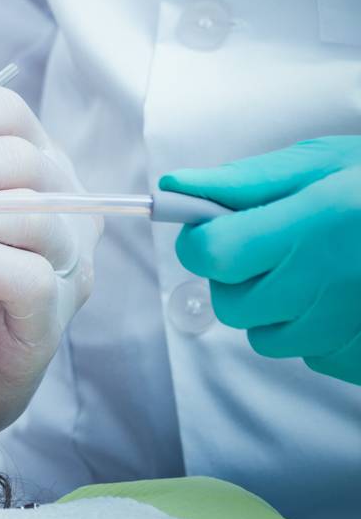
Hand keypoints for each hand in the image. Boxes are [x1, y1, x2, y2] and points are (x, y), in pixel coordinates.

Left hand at [163, 136, 360, 385]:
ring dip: (276, 309)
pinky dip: (318, 331)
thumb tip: (175, 188)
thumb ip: (246, 182)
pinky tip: (348, 297)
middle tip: (275, 247)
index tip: (216, 228)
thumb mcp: (326, 163)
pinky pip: (313, 355)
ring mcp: (353, 326)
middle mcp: (333, 282)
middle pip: (233, 303)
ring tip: (319, 270)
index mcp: (318, 224)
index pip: (212, 254)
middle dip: (237, 277)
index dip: (203, 241)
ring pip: (267, 337)